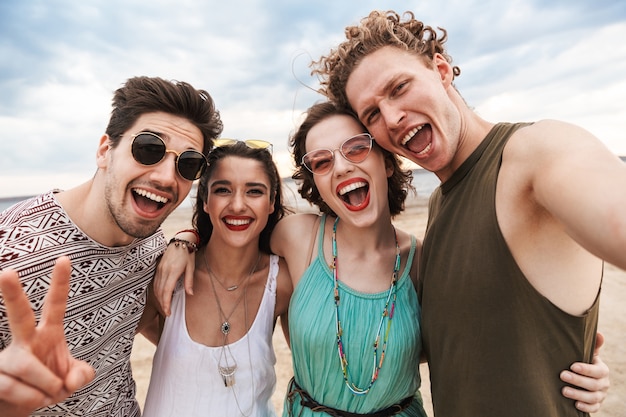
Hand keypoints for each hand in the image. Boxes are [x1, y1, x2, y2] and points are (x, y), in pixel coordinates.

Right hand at [0, 257, 94, 416]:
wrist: (22, 408)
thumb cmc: (49, 385)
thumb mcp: (72, 379)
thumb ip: (82, 375)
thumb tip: (71, 379)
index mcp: (48, 332)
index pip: (55, 304)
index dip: (60, 284)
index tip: (64, 259)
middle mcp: (25, 339)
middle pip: (19, 314)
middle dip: (12, 294)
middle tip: (6, 272)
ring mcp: (6, 356)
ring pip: (26, 366)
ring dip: (45, 387)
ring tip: (48, 395)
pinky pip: (13, 386)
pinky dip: (31, 399)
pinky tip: (33, 401)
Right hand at [153, 240, 195, 315]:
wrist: (180, 241)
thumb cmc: (187, 254)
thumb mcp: (191, 267)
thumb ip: (189, 281)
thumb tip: (190, 294)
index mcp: (173, 271)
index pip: (167, 291)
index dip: (166, 303)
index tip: (169, 312)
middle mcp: (164, 271)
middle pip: (160, 292)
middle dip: (163, 304)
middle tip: (167, 313)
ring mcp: (159, 269)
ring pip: (156, 288)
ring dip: (159, 299)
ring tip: (165, 306)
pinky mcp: (158, 268)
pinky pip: (155, 282)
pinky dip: (157, 291)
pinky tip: (161, 296)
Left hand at [560, 332, 608, 412]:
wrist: (583, 379)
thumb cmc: (582, 362)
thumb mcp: (587, 354)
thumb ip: (592, 345)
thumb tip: (599, 334)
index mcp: (602, 370)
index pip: (597, 371)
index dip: (586, 369)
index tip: (572, 365)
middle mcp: (603, 383)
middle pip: (594, 384)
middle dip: (578, 380)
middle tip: (562, 375)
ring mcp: (600, 395)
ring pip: (593, 397)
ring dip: (578, 394)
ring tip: (564, 391)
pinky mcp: (596, 404)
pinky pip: (594, 408)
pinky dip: (586, 407)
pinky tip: (575, 404)